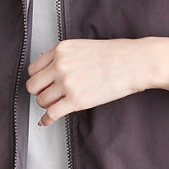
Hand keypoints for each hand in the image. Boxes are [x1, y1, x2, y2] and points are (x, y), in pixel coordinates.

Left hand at [26, 38, 152, 125]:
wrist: (135, 62)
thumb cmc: (117, 54)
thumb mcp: (84, 47)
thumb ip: (65, 57)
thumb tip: (52, 70)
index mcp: (61, 50)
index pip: (34, 68)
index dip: (38, 79)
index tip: (42, 84)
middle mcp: (60, 65)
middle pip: (33, 86)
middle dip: (40, 93)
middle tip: (48, 95)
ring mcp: (67, 83)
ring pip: (41, 101)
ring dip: (47, 105)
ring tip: (57, 105)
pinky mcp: (76, 100)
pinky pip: (51, 114)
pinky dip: (47, 120)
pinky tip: (48, 121)